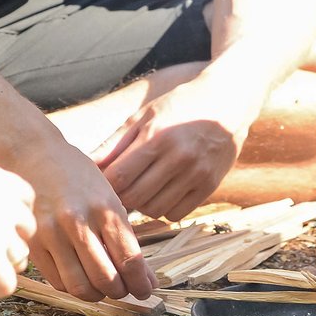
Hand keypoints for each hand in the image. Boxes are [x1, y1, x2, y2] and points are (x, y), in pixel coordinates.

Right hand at [17, 139, 156, 300]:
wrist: (34, 155)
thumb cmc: (77, 174)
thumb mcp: (108, 195)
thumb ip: (122, 232)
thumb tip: (142, 274)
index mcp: (105, 208)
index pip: (129, 259)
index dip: (141, 282)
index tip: (146, 290)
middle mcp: (79, 222)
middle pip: (107, 278)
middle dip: (121, 291)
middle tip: (126, 289)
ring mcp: (53, 234)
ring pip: (81, 286)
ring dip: (98, 295)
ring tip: (104, 289)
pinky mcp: (33, 243)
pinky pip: (57, 280)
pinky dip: (73, 287)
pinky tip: (81, 279)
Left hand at [90, 80, 253, 221]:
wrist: (229, 101)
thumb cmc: (180, 106)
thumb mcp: (145, 116)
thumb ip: (115, 143)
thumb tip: (86, 165)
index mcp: (157, 136)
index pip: (119, 177)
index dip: (104, 187)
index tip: (98, 186)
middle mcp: (178, 157)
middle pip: (135, 198)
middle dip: (120, 199)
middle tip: (116, 193)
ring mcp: (197, 173)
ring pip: (155, 210)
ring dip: (141, 206)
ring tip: (140, 190)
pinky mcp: (210, 185)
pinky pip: (176, 214)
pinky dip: (164, 210)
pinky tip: (162, 194)